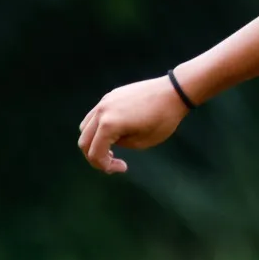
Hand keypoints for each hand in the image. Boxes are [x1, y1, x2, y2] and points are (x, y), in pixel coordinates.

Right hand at [77, 75, 191, 173]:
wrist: (174, 91)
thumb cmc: (163, 118)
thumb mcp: (144, 141)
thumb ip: (122, 144)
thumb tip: (111, 142)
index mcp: (109, 125)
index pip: (95, 152)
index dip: (104, 166)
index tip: (123, 168)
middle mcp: (101, 112)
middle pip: (84, 141)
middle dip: (95, 156)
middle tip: (112, 163)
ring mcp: (104, 101)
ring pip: (86, 127)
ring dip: (94, 141)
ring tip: (111, 148)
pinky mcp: (110, 96)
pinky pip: (94, 115)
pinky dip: (97, 128)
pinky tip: (114, 133)